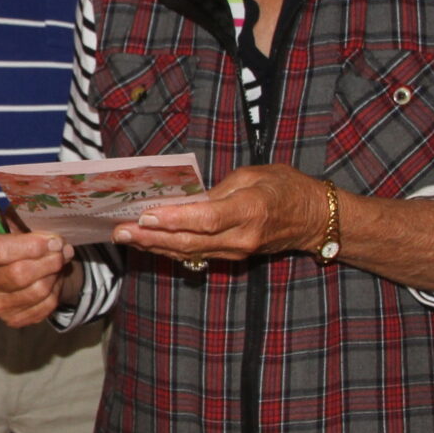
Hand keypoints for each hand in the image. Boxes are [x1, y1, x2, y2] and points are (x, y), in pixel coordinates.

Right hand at [0, 231, 72, 327]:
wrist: (12, 270)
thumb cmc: (13, 244)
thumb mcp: (12, 227)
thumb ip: (28, 225)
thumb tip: (55, 241)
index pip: (0, 251)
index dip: (31, 246)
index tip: (53, 240)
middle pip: (19, 274)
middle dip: (48, 260)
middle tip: (62, 250)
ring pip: (37, 291)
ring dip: (55, 274)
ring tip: (59, 262)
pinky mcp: (13, 319)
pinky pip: (45, 305)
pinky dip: (56, 290)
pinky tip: (53, 278)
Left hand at [113, 164, 324, 264]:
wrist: (313, 219)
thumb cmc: (285, 188)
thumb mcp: (253, 175)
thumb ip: (219, 189)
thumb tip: (186, 199)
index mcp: (250, 210)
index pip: (206, 219)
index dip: (174, 219)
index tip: (145, 216)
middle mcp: (242, 237)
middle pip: (190, 241)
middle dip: (152, 237)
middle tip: (120, 231)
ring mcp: (237, 251)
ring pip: (190, 252)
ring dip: (155, 246)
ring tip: (126, 237)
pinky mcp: (234, 257)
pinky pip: (198, 254)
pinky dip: (172, 249)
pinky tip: (150, 243)